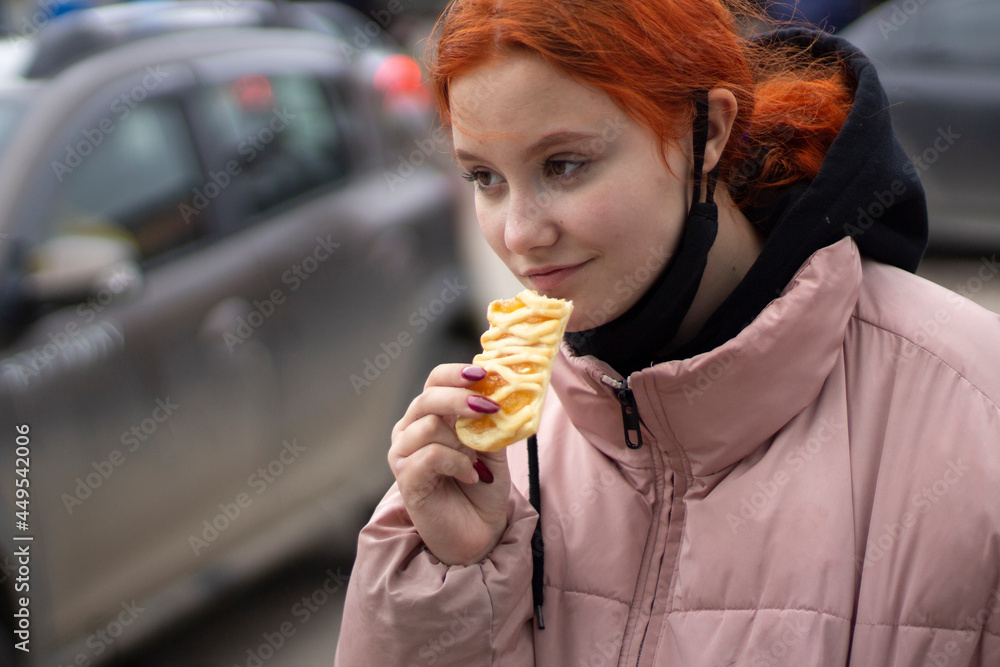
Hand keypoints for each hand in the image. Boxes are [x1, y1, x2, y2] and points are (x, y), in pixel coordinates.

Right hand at [389, 363, 510, 564]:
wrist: (480, 532)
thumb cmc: (482, 488)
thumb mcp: (492, 445)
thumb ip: (490, 419)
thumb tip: (500, 388)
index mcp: (429, 417)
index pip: (434, 382)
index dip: (455, 374)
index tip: (482, 374)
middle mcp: (410, 431)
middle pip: (426, 398)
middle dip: (460, 399)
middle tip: (488, 408)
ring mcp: (403, 455)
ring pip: (428, 426)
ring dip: (462, 442)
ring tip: (476, 461)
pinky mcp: (405, 479)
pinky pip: (431, 455)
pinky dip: (458, 463)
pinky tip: (470, 476)